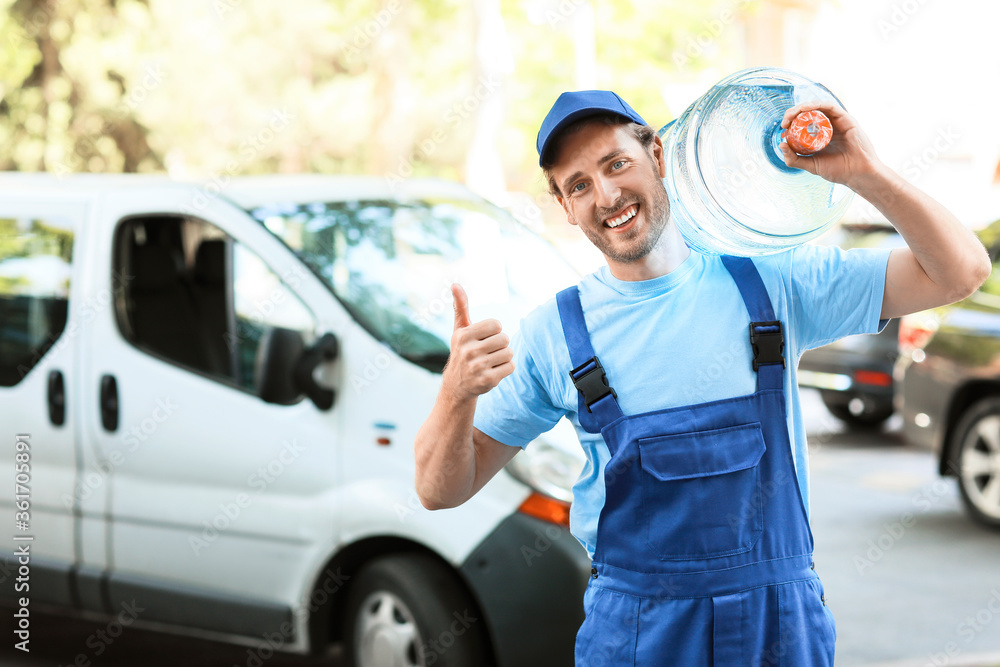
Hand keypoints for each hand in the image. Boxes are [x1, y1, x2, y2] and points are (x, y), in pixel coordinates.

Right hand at [444, 283, 514, 399]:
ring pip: (509, 353)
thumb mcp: (459, 329)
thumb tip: (455, 284)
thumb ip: (460, 306)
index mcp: (464, 336)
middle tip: (488, 351)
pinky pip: (511, 367)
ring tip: (491, 361)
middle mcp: (469, 351)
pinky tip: (493, 371)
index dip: (494, 331)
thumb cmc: (462, 351)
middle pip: (504, 339)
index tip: (484, 338)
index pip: (496, 325)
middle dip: (500, 344)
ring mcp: (478, 367)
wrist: (457, 385)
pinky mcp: (488, 380)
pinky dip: (506, 368)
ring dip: (504, 356)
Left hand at [779, 101, 883, 189]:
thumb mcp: (811, 165)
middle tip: (784, 122)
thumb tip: (780, 145)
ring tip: (791, 115)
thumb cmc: (838, 170)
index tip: (782, 128)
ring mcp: (837, 121)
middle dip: (793, 113)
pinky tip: (806, 109)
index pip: (802, 123)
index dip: (791, 121)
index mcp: (820, 135)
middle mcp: (828, 126)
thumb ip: (794, 159)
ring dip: (802, 107)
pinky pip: (830, 106)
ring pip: (817, 107)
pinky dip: (817, 105)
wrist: (857, 173)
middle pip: (808, 113)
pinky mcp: (846, 118)